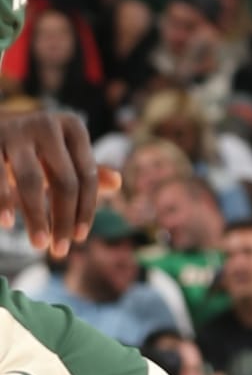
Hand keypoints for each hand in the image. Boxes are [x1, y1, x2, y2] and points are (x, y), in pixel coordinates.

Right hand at [0, 111, 117, 256]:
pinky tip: (7, 224)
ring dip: (36, 217)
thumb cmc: (33, 146)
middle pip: (64, 180)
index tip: (79, 238)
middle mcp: (47, 123)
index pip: (87, 176)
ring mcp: (16, 129)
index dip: (86, 209)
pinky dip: (3, 201)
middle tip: (60, 251)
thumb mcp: (62, 155)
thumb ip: (86, 170)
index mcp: (72, 127)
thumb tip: (117, 183)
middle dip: (63, 219)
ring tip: (38, 244)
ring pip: (31, 181)